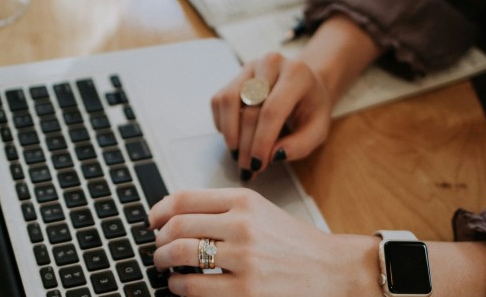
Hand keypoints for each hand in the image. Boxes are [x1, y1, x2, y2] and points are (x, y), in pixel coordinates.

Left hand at [147, 188, 380, 295]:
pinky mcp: (246, 292)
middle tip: (157, 247)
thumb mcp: (261, 211)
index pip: (185, 198)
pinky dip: (178, 287)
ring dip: (163, 261)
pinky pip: (194, 288)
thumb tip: (175, 217)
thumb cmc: (295, 243)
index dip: (159, 210)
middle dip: (158, 240)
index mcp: (244, 200)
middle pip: (177, 226)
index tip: (153, 220)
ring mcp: (244, 259)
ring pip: (180, 256)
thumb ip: (222, 209)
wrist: (332, 269)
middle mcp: (243, 225)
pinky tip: (181, 286)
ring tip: (164, 266)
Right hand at [211, 53, 331, 179]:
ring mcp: (250, 67)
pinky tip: (235, 137)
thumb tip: (273, 155)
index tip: (257, 165)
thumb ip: (300, 145)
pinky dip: (223, 123)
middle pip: (249, 109)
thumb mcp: (317, 130)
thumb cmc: (311, 108)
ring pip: (228, 101)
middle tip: (247, 168)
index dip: (261, 141)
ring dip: (230, 134)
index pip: (272, 110)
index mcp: (296, 74)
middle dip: (246, 145)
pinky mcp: (235, 75)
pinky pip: (219, 101)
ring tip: (237, 154)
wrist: (305, 84)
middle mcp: (271, 64)